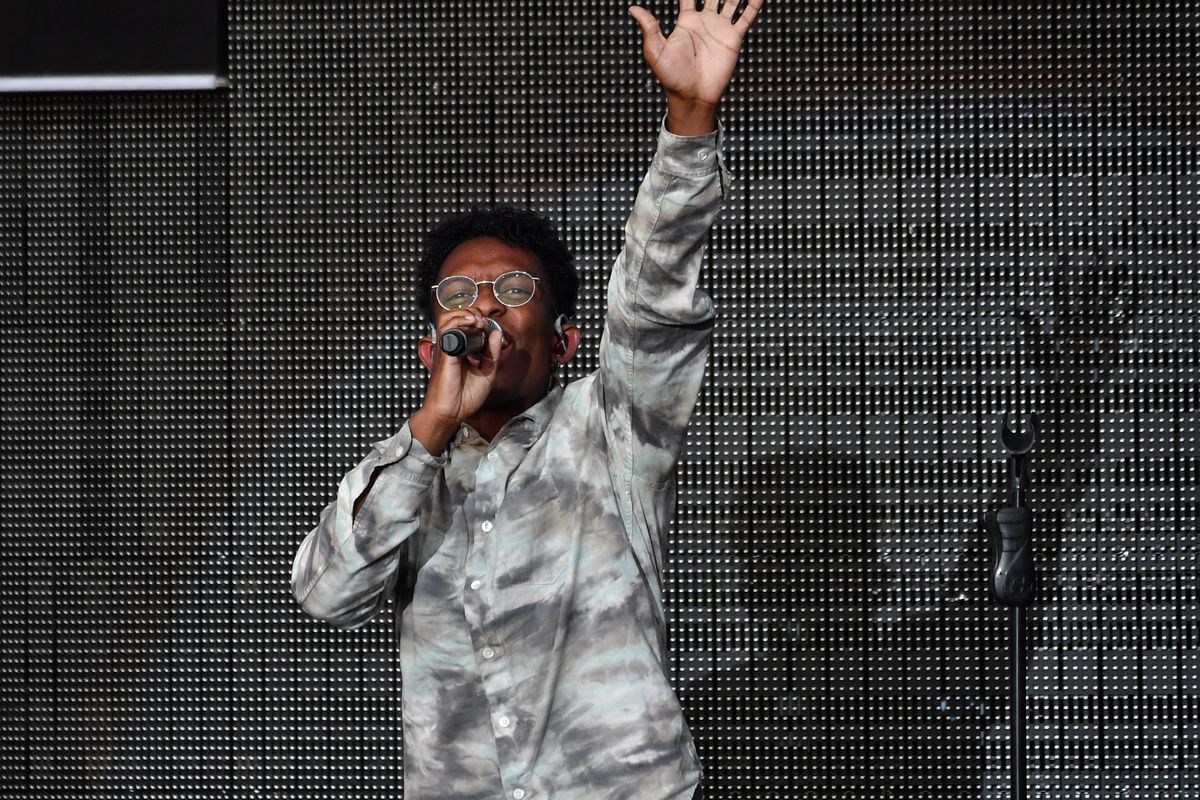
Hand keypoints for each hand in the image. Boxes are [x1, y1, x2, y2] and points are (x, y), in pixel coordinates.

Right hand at [412, 310, 501, 451]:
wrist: (452, 413)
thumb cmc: (465, 398)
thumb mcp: (487, 373)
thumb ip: (492, 353)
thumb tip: (496, 334)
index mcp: (459, 351)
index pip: (462, 325)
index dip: (475, 318)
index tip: (487, 325)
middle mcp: (450, 347)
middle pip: (452, 316)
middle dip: (469, 312)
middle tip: (482, 320)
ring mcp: (445, 349)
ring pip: (447, 318)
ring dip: (463, 314)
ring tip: (477, 320)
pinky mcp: (444, 354)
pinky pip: (447, 331)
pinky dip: (458, 322)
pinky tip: (471, 324)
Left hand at [629, 0, 762, 134]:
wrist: (693, 96)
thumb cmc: (671, 77)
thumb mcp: (656, 51)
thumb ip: (649, 28)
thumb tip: (633, 8)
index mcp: (686, 21)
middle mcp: (704, 21)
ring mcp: (720, 28)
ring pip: (731, 0)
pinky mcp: (733, 38)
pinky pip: (746, 17)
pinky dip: (754, 4)